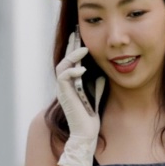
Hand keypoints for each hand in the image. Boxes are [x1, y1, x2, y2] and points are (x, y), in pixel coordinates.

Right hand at [55, 32, 105, 165]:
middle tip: (77, 31)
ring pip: (62, 65)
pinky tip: (83, 69)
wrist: (85, 134)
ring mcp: (62, 89)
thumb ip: (97, 82)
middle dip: (70, 44)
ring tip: (83, 49)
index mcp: (71, 82)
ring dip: (72, 56)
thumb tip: (102, 70)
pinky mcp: (64, 95)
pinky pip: (63, 77)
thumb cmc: (91, 117)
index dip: (75, 46)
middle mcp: (64, 84)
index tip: (81, 34)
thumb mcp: (97, 93)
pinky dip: (72, 71)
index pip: (71, 60)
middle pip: (64, 58)